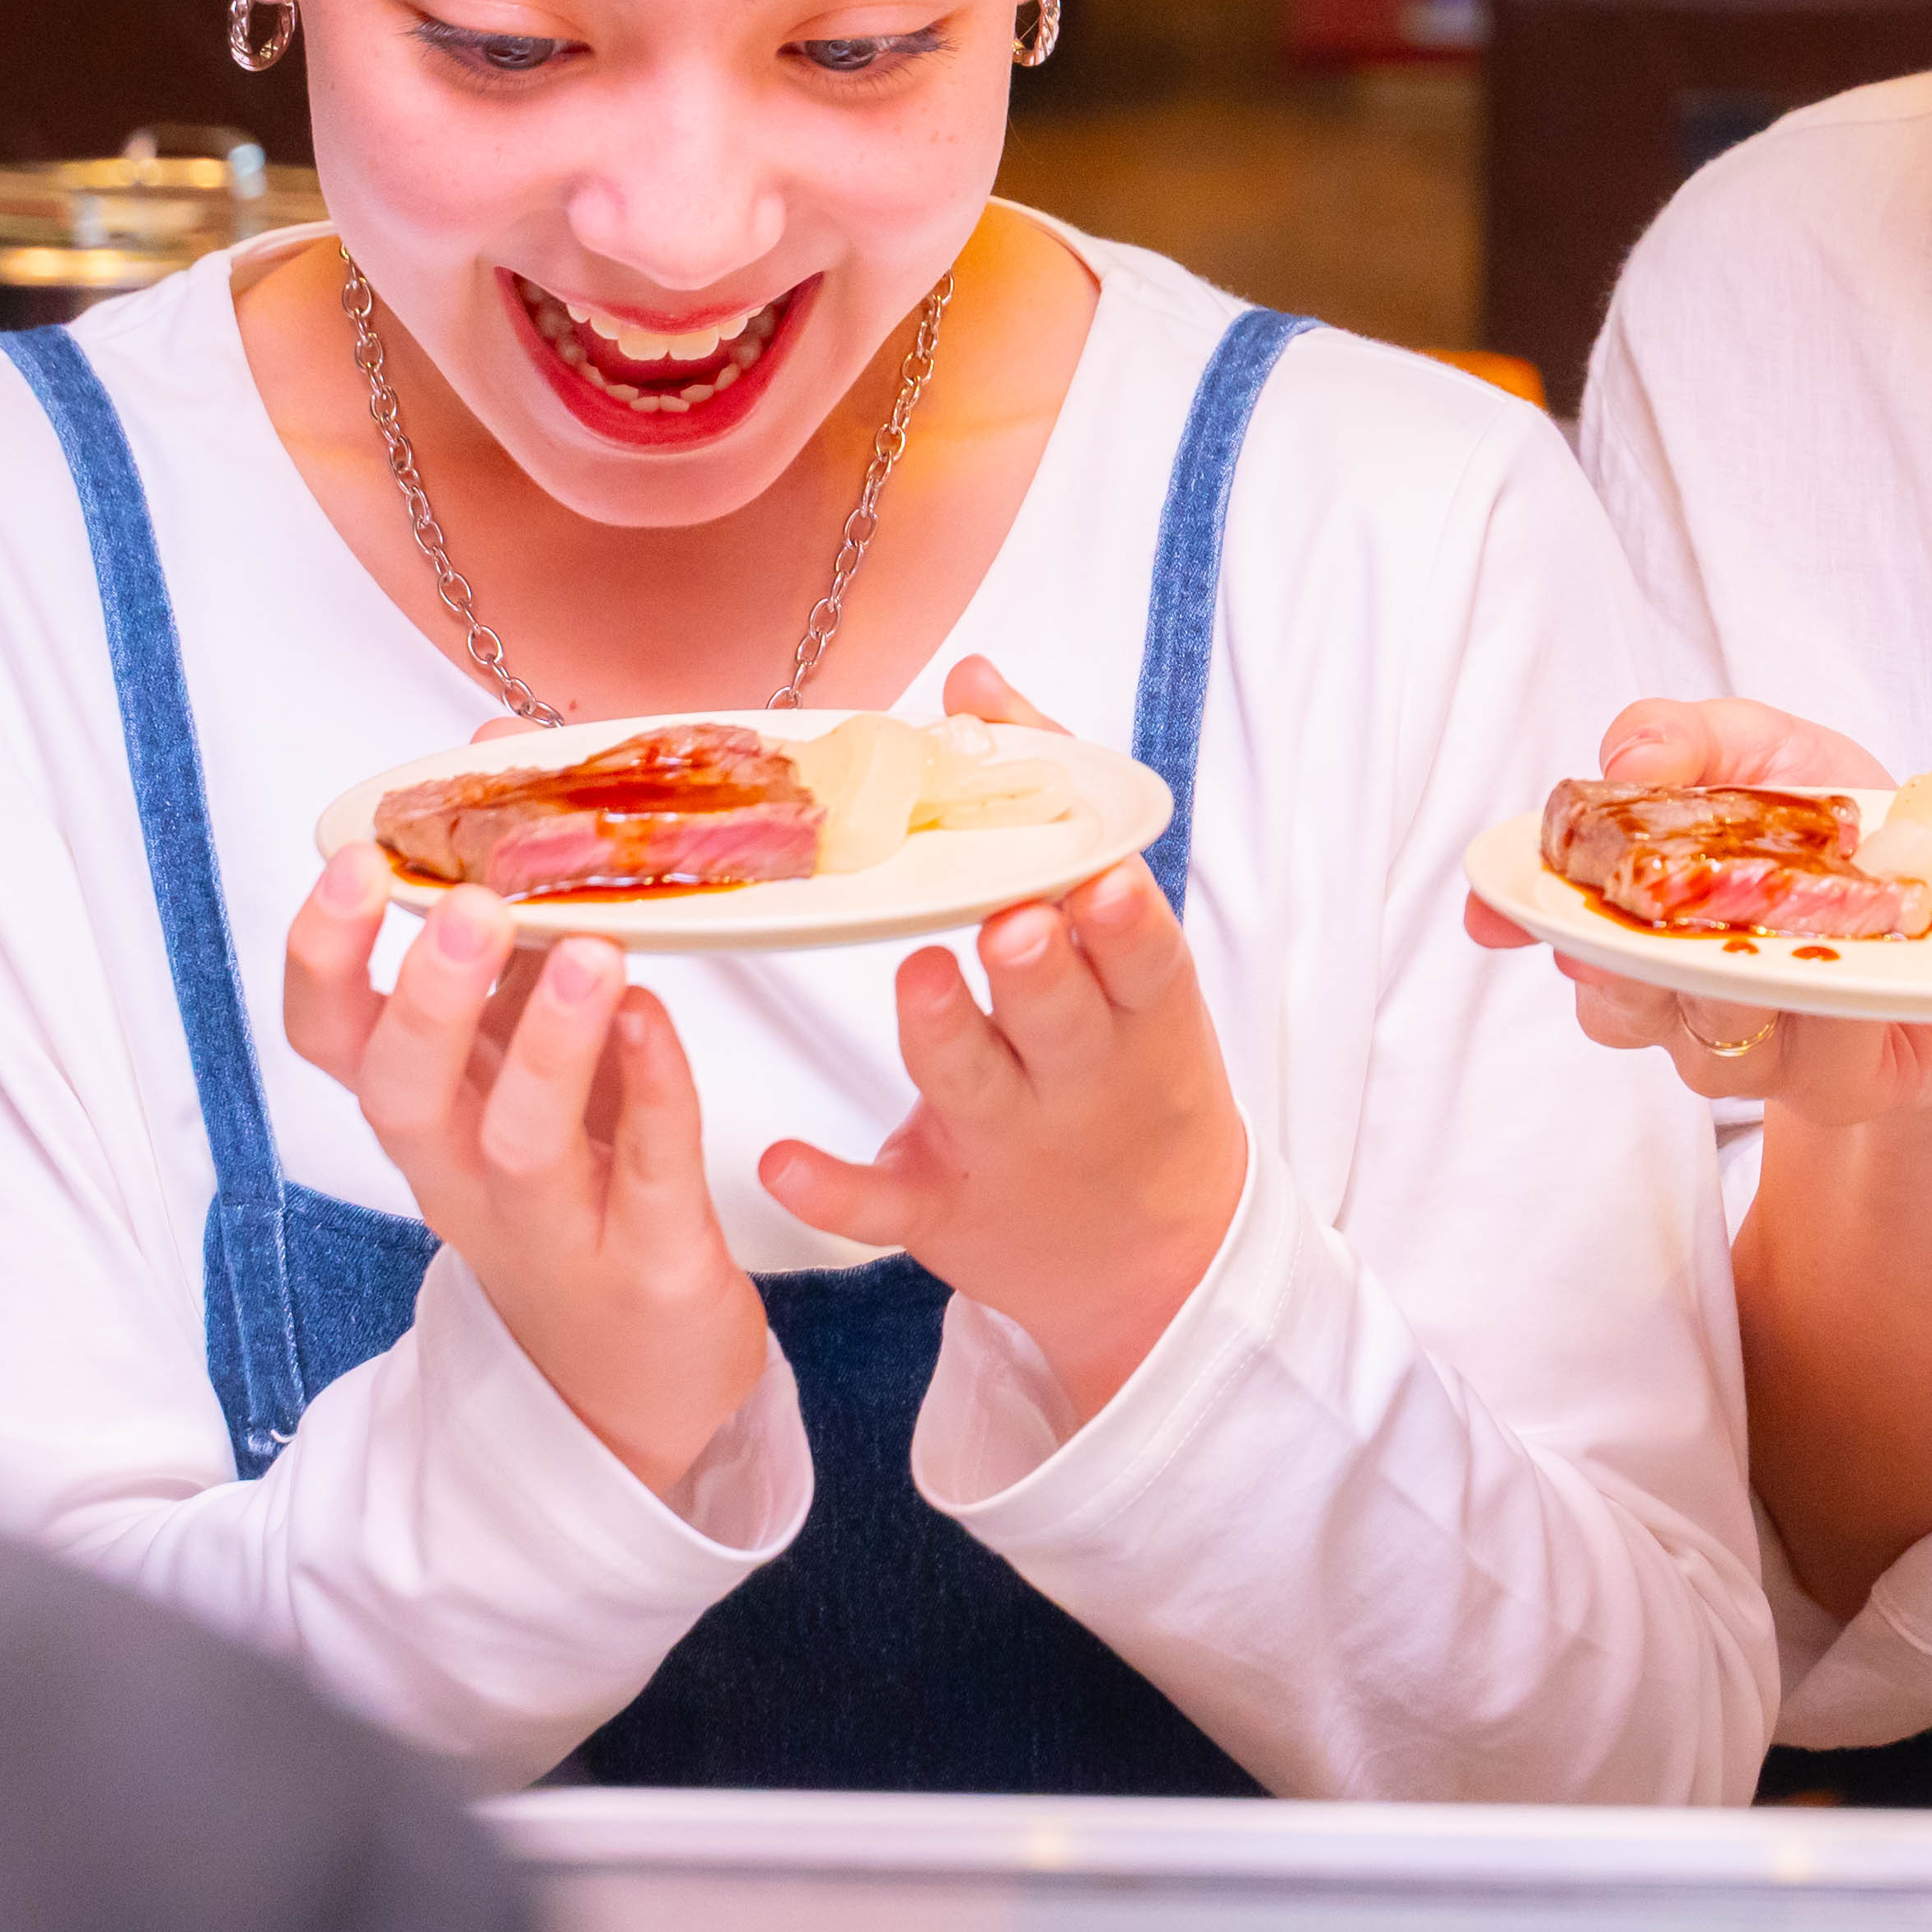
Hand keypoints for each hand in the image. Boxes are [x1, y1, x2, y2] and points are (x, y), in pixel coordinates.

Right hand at [281, 852, 772, 1497]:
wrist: (634, 1376)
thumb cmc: (571, 1188)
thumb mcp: (520, 1064)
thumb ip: (515, 947)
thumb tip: (493, 773)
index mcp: (422, 1114)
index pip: (329, 1038)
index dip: (326, 954)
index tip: (356, 858)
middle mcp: (463, 1175)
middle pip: (405, 1091)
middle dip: (428, 995)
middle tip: (467, 902)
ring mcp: (553, 1228)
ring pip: (523, 1142)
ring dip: (551, 1042)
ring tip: (593, 948)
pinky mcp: (648, 1266)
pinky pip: (647, 1177)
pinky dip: (656, 1097)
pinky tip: (662, 1025)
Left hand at [758, 662, 1250, 1414]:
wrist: (1152, 1254)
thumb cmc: (1128, 1064)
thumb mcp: (1130, 956)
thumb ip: (1051, 806)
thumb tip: (975, 677)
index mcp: (1135, 1012)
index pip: (1143, 960)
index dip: (1124, 923)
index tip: (1097, 884)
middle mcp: (1075, 1077)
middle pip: (1057, 1020)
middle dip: (1035, 972)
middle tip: (1009, 926)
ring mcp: (1007, 1145)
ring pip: (967, 1089)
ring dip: (941, 1036)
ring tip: (917, 981)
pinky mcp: (944, 1206)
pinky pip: (883, 1199)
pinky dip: (833, 1183)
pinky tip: (779, 1161)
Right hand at [1464, 695, 1931, 1126]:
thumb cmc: (1852, 832)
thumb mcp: (1775, 752)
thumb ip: (1693, 738)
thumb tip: (1626, 756)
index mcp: (1654, 917)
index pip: (1565, 931)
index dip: (1523, 916)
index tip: (1495, 911)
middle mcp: (1691, 997)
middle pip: (1617, 1001)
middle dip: (1617, 957)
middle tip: (1630, 912)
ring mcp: (1762, 1052)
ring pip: (1703, 1038)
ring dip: (1717, 982)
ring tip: (1747, 926)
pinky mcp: (1843, 1083)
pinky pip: (1814, 1055)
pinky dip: (1821, 1005)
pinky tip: (1841, 965)